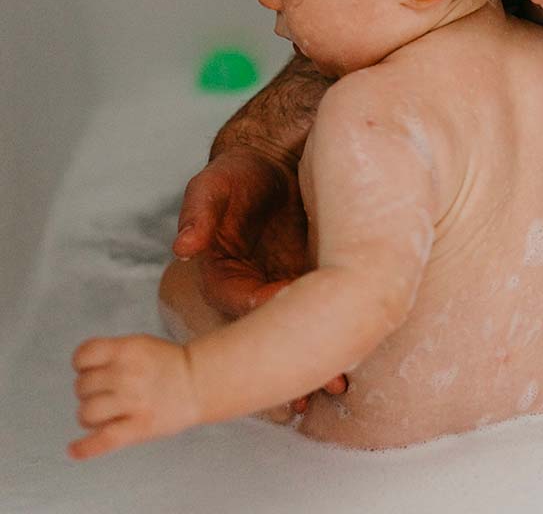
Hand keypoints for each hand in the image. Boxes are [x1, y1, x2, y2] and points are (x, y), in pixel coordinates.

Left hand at [69, 335, 198, 459]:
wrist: (198, 382)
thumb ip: (112, 353)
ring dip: (90, 415)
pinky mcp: (139, 427)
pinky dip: (85, 448)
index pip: (83, 355)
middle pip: (82, 386)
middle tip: (107, 392)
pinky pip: (103, 440)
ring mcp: (132, 402)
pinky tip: (74, 450)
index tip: (90, 369)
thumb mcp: (140, 344)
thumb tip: (81, 371)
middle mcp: (126, 374)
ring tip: (104, 413)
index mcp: (127, 349)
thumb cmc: (167, 364)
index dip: (82, 364)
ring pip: (86, 413)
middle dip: (89, 391)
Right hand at [173, 148, 346, 411]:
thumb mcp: (215, 185)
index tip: (293, 310)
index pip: (241, 303)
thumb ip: (198, 213)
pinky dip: (336, 334)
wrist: (276, 161)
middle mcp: (252, 292)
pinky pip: (322, 314)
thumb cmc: (240, 174)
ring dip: (317, 360)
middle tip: (322, 381)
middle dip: (292, 360)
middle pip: (270, 334)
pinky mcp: (312, 284)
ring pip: (298, 332)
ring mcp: (282, 291)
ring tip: (340, 386)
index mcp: (223, 275)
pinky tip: (357, 355)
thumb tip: (182, 247)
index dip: (265, 310)